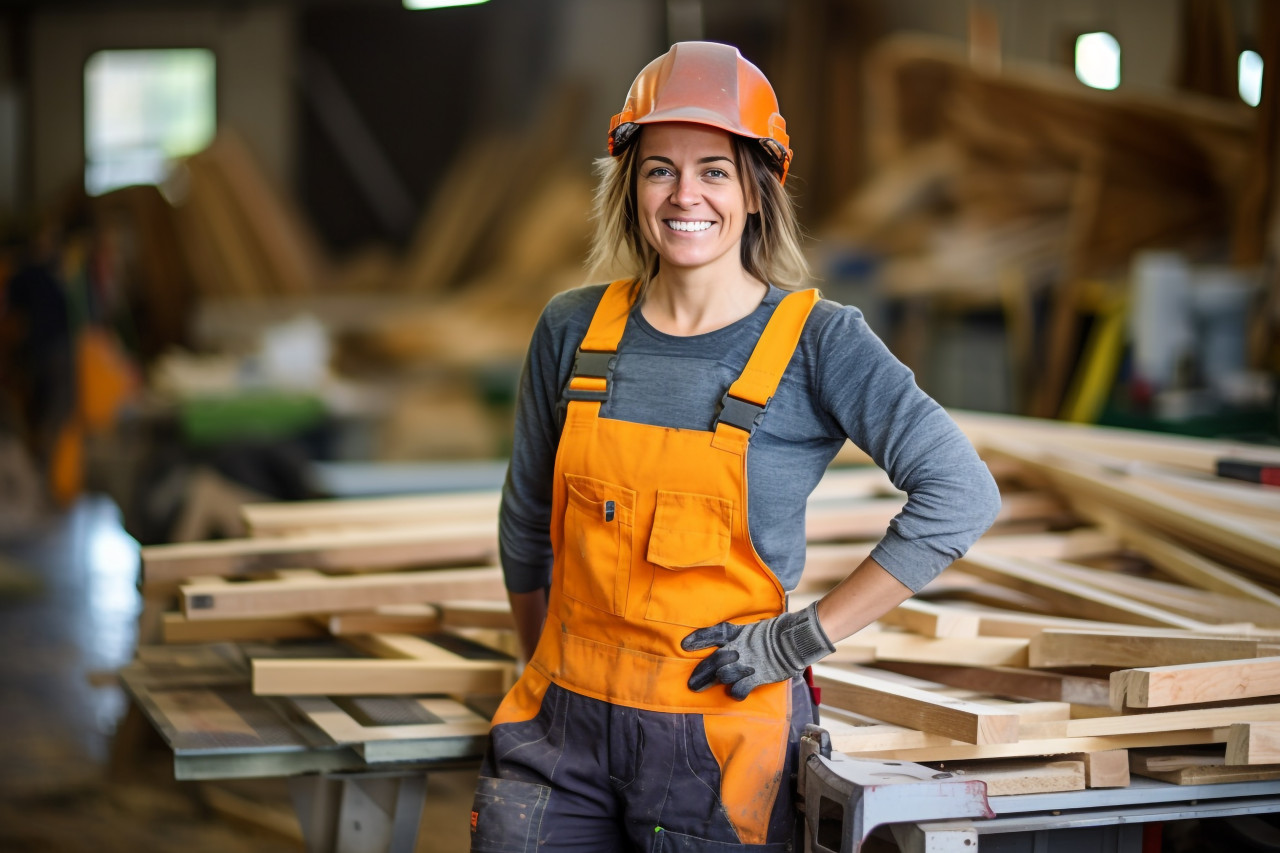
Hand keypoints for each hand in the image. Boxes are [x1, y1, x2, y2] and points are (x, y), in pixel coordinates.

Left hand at [682, 602, 834, 699]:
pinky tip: (733, 693)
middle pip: (713, 660)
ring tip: (705, 687)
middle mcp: (739, 648)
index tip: (685, 645)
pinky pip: (740, 688)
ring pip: (723, 675)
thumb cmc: (776, 634)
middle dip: (701, 673)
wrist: (794, 640)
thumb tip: (729, 645)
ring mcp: (747, 663)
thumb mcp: (753, 629)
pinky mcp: (756, 676)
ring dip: (715, 681)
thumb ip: (740, 636)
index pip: (714, 633)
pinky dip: (735, 692)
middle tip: (692, 684)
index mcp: (738, 633)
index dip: (699, 638)